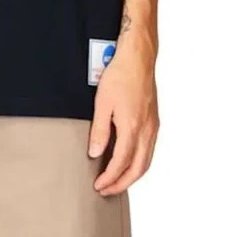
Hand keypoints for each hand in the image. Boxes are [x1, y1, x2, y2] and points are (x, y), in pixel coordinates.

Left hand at [88, 42, 158, 195]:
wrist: (137, 58)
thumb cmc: (120, 75)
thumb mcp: (102, 103)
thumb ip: (99, 131)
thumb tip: (94, 153)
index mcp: (132, 128)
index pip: (121, 163)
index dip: (110, 178)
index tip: (99, 185)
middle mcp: (146, 131)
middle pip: (138, 169)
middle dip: (122, 183)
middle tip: (107, 190)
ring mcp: (153, 126)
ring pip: (146, 161)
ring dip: (132, 176)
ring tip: (117, 181)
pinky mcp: (154, 121)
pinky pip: (150, 150)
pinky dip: (140, 163)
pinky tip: (131, 161)